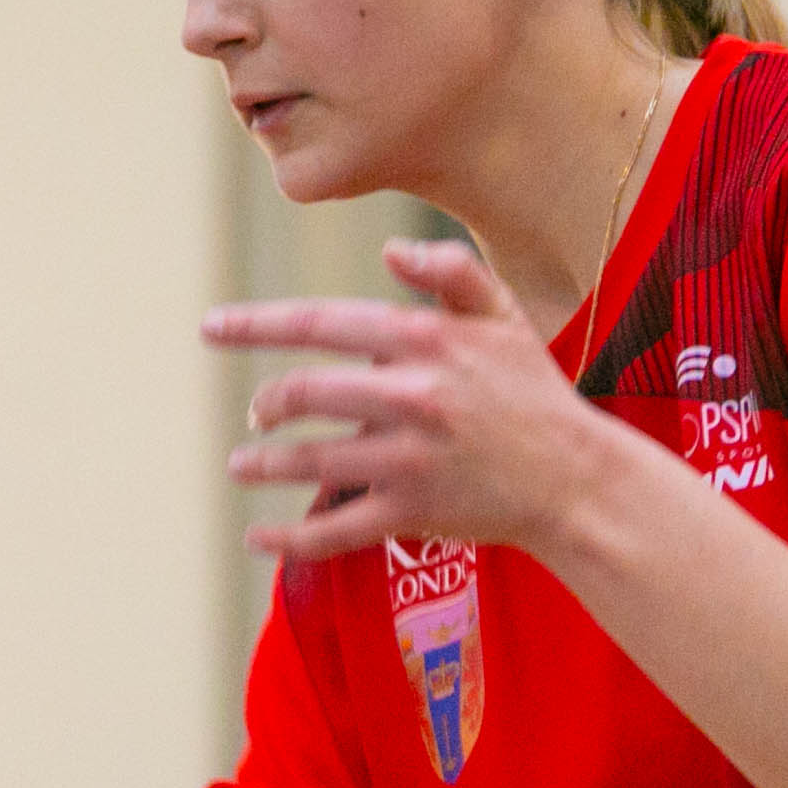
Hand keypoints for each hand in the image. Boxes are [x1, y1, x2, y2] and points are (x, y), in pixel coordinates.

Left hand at [204, 237, 651, 562]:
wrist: (576, 479)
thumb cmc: (534, 394)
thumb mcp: (504, 318)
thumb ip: (452, 272)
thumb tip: (391, 249)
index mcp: (424, 340)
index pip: (319, 323)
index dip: (256, 324)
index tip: (211, 327)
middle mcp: (410, 395)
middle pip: (304, 393)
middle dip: (268, 403)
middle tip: (257, 414)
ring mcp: (408, 458)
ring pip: (308, 461)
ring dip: (262, 464)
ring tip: (240, 465)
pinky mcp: (411, 512)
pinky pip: (333, 529)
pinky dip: (288, 538)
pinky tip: (258, 538)